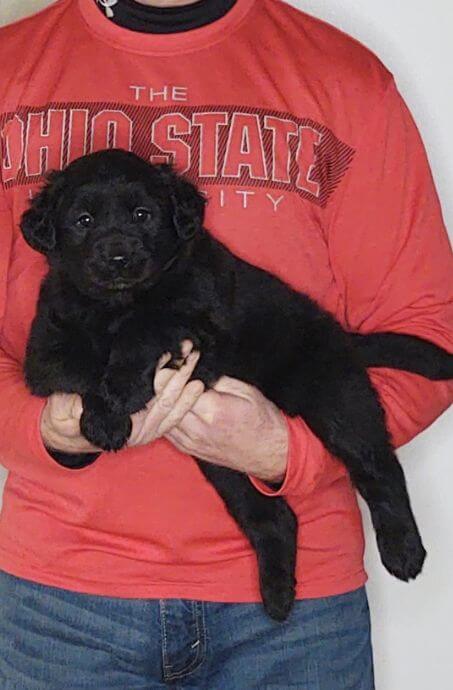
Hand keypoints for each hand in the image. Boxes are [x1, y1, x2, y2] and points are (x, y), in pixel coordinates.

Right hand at [40, 341, 204, 454]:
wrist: (69, 432)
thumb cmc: (67, 412)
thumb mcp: (65, 404)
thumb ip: (75, 399)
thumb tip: (88, 387)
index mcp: (117, 419)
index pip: (143, 394)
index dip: (157, 374)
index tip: (167, 353)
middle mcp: (136, 427)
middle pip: (163, 397)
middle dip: (178, 372)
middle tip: (189, 349)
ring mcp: (147, 430)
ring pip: (172, 405)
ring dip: (186, 382)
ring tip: (196, 358)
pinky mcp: (153, 429)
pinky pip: (175, 417)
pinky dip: (188, 402)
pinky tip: (199, 385)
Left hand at [163, 376, 288, 483]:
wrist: (270, 453)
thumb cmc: (262, 421)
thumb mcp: (246, 391)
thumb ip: (217, 379)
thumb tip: (195, 369)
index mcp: (213, 412)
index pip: (178, 386)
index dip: (175, 369)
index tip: (176, 357)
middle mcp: (198, 430)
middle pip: (164, 402)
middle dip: (163, 380)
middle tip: (167, 365)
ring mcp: (191, 443)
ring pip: (161, 418)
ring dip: (161, 398)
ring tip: (166, 382)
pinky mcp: (189, 449)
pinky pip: (166, 430)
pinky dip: (164, 415)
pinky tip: (169, 403)